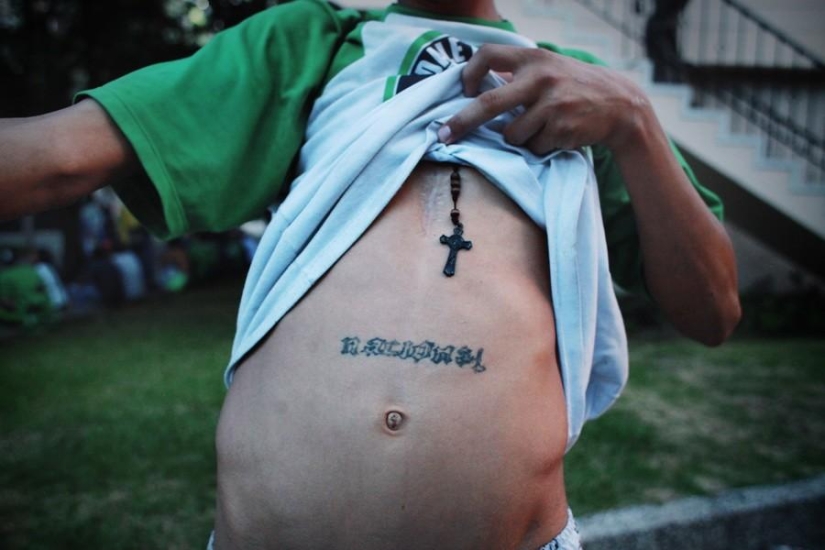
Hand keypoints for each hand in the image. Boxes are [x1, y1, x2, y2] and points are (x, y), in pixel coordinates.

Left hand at [439, 44, 649, 154]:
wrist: (620, 104)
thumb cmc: (574, 87)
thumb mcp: (549, 68)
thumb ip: (518, 75)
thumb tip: (475, 90)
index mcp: (533, 58)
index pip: (488, 54)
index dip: (469, 73)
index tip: (463, 90)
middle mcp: (541, 78)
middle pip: (488, 103)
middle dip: (462, 122)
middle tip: (443, 136)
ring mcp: (551, 104)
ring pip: (511, 135)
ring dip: (519, 138)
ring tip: (542, 126)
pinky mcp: (561, 129)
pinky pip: (533, 147)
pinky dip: (539, 146)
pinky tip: (557, 134)